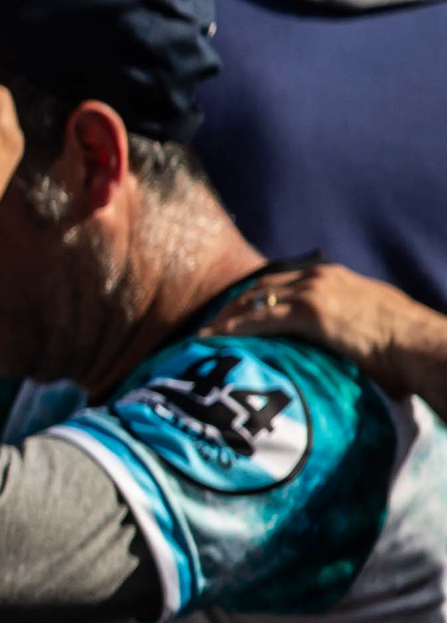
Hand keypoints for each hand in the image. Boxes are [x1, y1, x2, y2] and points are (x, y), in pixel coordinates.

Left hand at [219, 259, 446, 385]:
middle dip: (233, 305)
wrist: (420, 344)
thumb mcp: (371, 322)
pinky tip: (210, 340)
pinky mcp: (310, 312)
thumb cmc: (403, 344)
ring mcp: (314, 292)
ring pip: (254, 300)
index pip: (282, 280)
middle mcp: (319, 277)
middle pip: (260, 286)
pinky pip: (258, 320)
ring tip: (203, 335)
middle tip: (209, 324)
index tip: (235, 311)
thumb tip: (340, 346)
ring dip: (225, 317)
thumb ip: (347, 324)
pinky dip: (230, 329)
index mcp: (333, 277)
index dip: (255, 296)